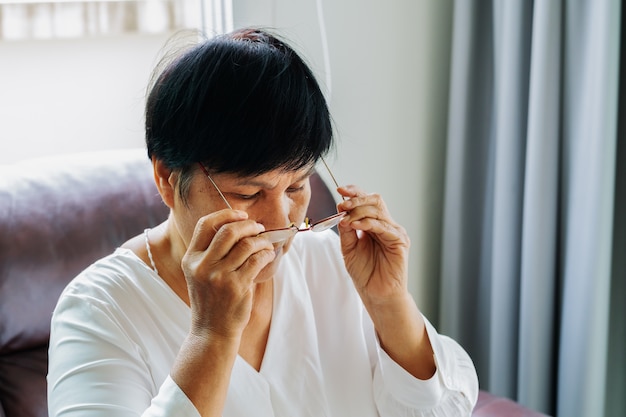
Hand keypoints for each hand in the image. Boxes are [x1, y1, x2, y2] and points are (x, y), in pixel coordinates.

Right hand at [181, 209, 275, 340]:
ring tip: (266, 244)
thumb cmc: (211, 299)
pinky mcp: (236, 286)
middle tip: (258, 228)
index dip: (226, 214)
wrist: (212, 331)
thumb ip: (212, 251)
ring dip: (261, 240)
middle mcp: (202, 266)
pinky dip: (266, 254)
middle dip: (248, 225)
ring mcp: (219, 276)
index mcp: (191, 259)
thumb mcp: (200, 274)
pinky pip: (256, 260)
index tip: (242, 215)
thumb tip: (240, 225)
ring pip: (246, 245)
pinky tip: (268, 255)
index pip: (205, 225)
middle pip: (228, 231)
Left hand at [336, 185, 410, 306]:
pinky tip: (356, 226)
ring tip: (345, 218)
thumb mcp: (349, 248)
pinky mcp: (400, 242)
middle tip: (342, 204)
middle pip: (374, 200)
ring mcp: (394, 232)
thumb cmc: (365, 273)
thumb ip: (346, 230)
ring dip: (359, 211)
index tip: (340, 190)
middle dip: (356, 199)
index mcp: (374, 224)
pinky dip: (368, 223)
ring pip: (378, 210)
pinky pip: (384, 226)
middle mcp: (386, 225)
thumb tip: (340, 211)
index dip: (355, 192)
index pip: (366, 201)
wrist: (377, 294)